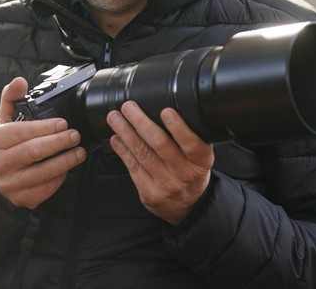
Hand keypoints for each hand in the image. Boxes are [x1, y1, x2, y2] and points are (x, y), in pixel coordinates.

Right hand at [0, 77, 86, 208]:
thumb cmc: (3, 145)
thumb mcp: (3, 120)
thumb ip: (11, 98)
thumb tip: (19, 81)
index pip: (22, 132)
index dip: (46, 127)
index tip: (63, 123)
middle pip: (34, 152)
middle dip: (59, 142)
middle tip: (75, 136)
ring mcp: (9, 184)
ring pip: (42, 173)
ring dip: (65, 161)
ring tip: (79, 152)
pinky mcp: (21, 199)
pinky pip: (46, 188)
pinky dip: (60, 177)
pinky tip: (67, 167)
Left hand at [107, 101, 213, 225]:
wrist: (187, 207)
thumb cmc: (191, 173)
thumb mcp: (199, 158)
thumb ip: (189, 139)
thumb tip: (167, 108)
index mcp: (201, 162)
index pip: (192, 144)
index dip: (179, 128)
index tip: (165, 111)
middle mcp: (184, 174)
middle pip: (161, 145)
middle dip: (141, 123)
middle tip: (129, 107)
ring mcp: (165, 185)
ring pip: (142, 154)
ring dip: (125, 132)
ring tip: (115, 118)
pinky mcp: (149, 193)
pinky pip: (133, 167)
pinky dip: (122, 150)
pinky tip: (116, 138)